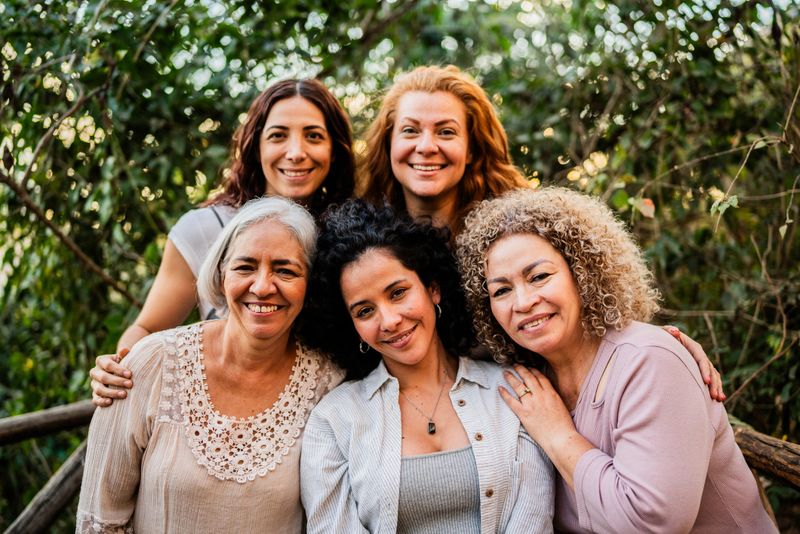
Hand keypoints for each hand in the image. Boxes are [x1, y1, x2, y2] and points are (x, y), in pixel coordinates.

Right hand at [89, 348, 132, 406]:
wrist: (118, 374)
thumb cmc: (123, 364)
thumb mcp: (123, 358)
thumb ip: (123, 355)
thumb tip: (124, 350)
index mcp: (101, 361)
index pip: (108, 365)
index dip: (119, 369)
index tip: (130, 374)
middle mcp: (95, 372)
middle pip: (103, 377)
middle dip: (117, 381)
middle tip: (130, 384)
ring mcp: (94, 384)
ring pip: (99, 389)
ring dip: (111, 393)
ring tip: (124, 395)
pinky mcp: (95, 395)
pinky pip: (95, 399)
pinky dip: (102, 402)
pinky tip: (110, 402)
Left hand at [500, 365, 591, 488]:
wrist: (561, 438)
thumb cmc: (563, 426)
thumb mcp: (561, 406)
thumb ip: (553, 398)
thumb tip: (548, 394)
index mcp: (551, 393)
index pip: (540, 377)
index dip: (533, 370)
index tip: (529, 367)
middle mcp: (540, 396)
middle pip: (528, 378)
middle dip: (520, 369)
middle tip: (515, 365)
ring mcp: (531, 404)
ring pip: (519, 386)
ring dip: (511, 377)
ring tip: (505, 372)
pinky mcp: (524, 413)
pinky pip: (511, 401)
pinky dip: (505, 394)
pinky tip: (500, 388)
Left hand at [663, 326, 724, 401]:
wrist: (663, 342)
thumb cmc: (662, 338)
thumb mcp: (663, 333)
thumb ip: (668, 331)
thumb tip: (675, 331)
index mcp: (693, 347)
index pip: (702, 359)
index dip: (705, 370)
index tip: (705, 382)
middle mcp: (700, 355)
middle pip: (710, 369)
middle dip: (713, 383)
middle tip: (714, 396)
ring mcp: (702, 363)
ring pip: (714, 375)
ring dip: (717, 387)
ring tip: (719, 399)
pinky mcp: (701, 370)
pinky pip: (712, 379)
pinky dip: (717, 388)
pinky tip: (719, 399)